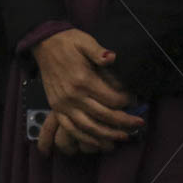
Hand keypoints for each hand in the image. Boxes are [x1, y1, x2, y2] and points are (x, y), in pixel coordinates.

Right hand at [31, 29, 142, 155]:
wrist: (44, 44)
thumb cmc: (69, 42)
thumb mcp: (85, 41)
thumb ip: (99, 51)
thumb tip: (112, 57)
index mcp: (82, 80)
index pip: (111, 99)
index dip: (126, 101)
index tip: (135, 100)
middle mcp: (72, 96)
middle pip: (103, 116)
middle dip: (124, 122)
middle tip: (139, 123)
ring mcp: (63, 104)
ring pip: (89, 127)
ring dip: (108, 134)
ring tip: (123, 136)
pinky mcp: (56, 108)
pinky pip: (71, 129)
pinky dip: (85, 138)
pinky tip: (98, 141)